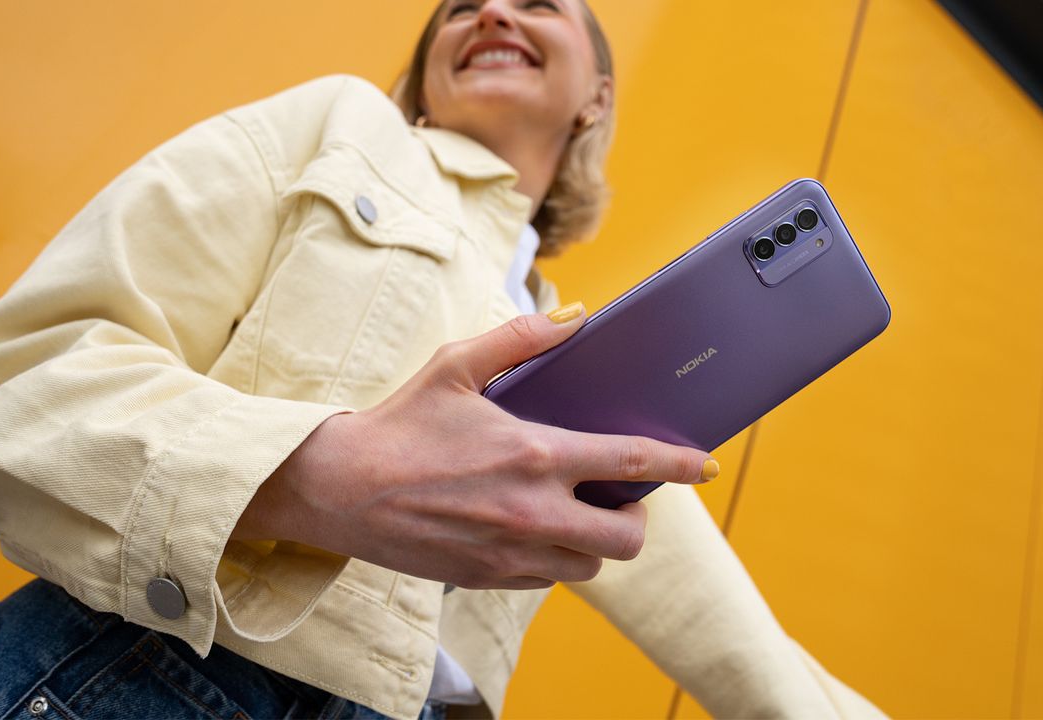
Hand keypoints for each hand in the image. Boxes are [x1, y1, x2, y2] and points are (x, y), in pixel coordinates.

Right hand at [233, 303, 718, 589]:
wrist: (337, 488)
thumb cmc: (398, 424)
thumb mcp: (455, 366)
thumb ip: (521, 338)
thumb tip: (577, 317)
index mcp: (532, 454)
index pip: (630, 464)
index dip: (679, 465)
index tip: (705, 465)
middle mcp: (530, 511)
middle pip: (626, 539)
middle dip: (638, 521)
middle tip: (621, 500)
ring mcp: (509, 552)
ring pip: (589, 567)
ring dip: (594, 544)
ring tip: (573, 515)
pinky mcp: (486, 578)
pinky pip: (546, 581)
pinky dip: (554, 560)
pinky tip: (531, 531)